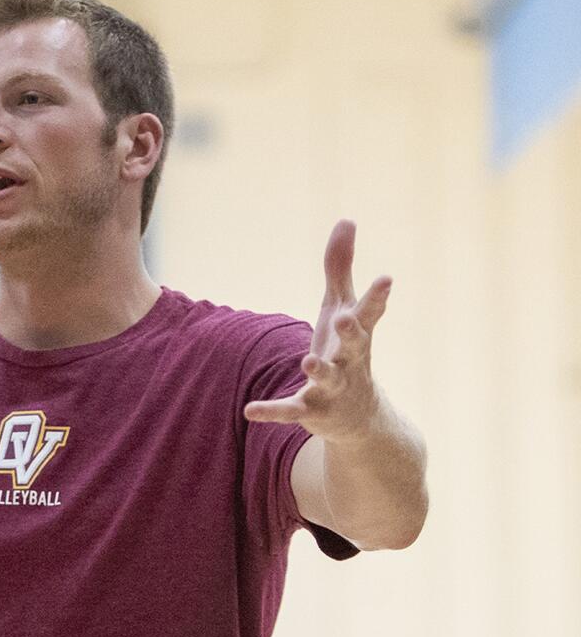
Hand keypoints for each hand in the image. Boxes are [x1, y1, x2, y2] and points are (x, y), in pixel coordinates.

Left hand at [243, 219, 390, 442]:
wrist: (358, 417)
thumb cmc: (347, 350)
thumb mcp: (341, 306)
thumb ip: (340, 266)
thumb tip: (346, 219)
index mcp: (356, 334)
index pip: (369, 312)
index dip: (377, 296)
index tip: (386, 279)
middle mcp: (350, 360)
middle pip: (354, 344)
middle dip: (351, 331)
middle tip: (345, 317)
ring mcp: (332, 386)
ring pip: (327, 377)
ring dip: (318, 369)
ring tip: (307, 360)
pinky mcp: (311, 409)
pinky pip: (290, 410)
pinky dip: (272, 411)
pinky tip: (250, 410)